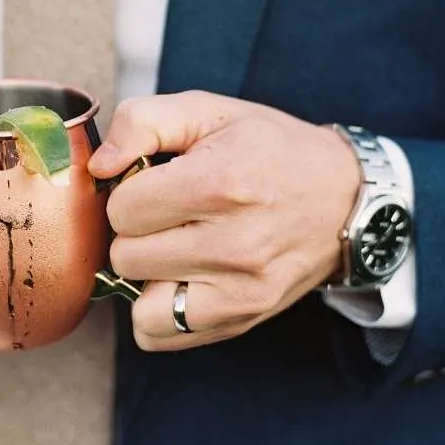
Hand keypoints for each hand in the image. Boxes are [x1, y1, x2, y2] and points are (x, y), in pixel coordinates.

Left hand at [87, 91, 360, 351]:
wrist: (346, 198)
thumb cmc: (267, 148)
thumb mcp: (207, 110)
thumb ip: (141, 122)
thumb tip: (98, 167)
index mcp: (220, 184)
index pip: (122, 208)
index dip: (128, 190)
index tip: (153, 182)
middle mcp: (234, 244)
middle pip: (125, 255)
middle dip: (135, 231)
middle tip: (166, 213)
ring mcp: (241, 289)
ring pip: (137, 299)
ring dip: (144, 272)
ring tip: (173, 244)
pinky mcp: (243, 318)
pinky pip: (159, 334)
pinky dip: (156, 309)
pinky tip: (179, 276)